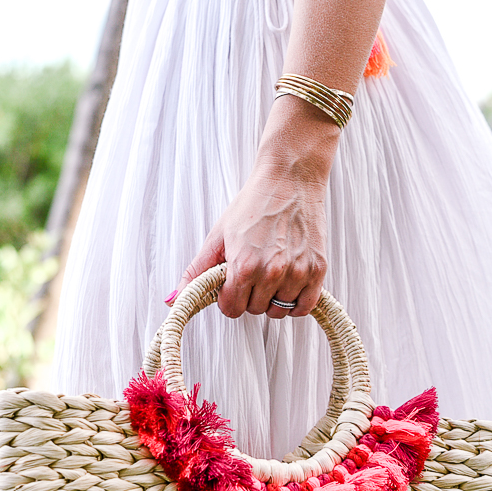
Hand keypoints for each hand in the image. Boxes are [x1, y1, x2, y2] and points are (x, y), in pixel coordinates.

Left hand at [172, 165, 327, 318]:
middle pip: (255, 310)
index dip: (229, 298)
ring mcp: (297, 272)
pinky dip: (296, 302)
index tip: (233, 284)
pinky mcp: (318, 270)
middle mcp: (271, 272)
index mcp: (244, 266)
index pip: (232, 309)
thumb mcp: (218, 235)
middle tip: (254, 272)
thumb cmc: (254, 204)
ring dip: (273, 298)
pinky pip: (304, 306)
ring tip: (272, 274)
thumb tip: (174, 298)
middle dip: (251, 296)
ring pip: (279, 310)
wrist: (290, 179)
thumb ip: (196, 271)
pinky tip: (289, 285)